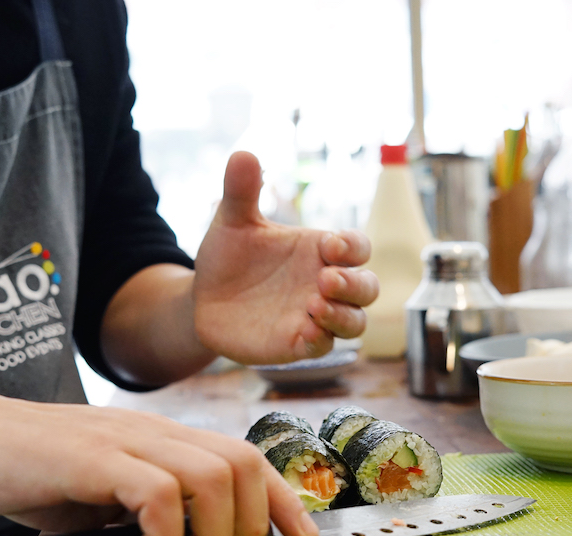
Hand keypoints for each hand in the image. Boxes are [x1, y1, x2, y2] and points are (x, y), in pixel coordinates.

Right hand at [0, 387, 318, 535]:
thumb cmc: (30, 469)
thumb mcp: (104, 491)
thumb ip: (147, 507)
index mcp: (163, 440)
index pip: (248, 458)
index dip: (285, 500)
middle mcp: (154, 433)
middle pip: (246, 463)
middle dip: (251, 527)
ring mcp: (126, 441)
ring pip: (215, 476)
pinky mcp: (91, 458)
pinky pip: (156, 493)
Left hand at [193, 151, 378, 364]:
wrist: (203, 298)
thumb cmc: (229, 256)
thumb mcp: (232, 221)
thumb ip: (241, 191)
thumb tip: (242, 153)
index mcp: (319, 251)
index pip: (357, 247)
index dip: (353, 246)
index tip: (331, 244)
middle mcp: (325, 285)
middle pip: (367, 287)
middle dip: (355, 285)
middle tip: (325, 280)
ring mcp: (315, 317)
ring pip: (355, 322)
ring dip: (343, 315)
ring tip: (315, 306)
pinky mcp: (298, 344)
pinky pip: (322, 347)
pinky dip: (319, 340)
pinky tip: (302, 332)